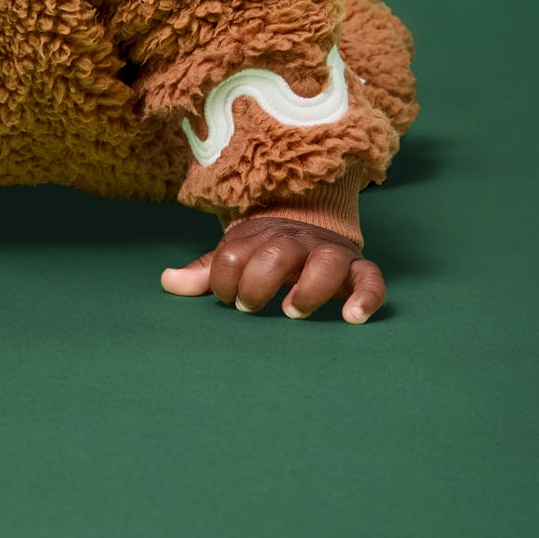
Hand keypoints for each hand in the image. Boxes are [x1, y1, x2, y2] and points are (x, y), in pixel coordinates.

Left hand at [160, 215, 385, 322]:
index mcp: (261, 237)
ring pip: (326, 261)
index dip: (224, 277)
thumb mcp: (237, 255)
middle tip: (249, 306)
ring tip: (292, 310)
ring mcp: (330, 253)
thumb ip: (206, 271)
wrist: (313, 220)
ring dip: (309, 287)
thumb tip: (168, 282)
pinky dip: (366, 297)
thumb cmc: (267, 249)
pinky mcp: (358, 269)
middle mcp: (296, 241)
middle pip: (279, 252)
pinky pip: (371, 278)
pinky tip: (353, 318)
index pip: (236, 253)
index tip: (227, 298)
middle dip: (259, 280)